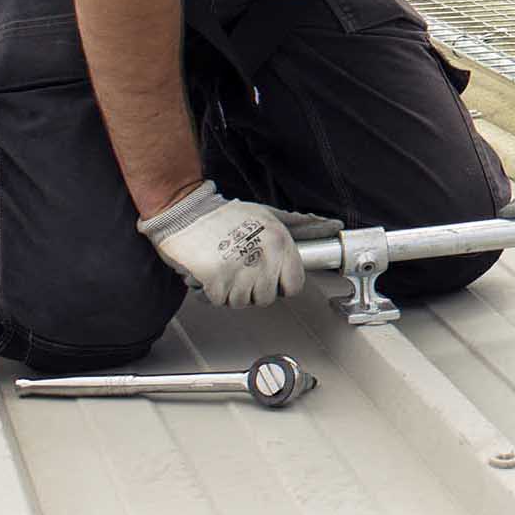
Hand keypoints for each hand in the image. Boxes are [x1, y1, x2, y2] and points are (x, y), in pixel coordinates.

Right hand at [137, 181, 342, 306]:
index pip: (294, 285)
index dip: (281, 285)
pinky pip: (219, 301)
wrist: (185, 211)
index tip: (270, 279)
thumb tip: (329, 225)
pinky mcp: (216, 280)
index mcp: (280, 243)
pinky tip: (209, 273)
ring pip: (242, 303)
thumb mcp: (268, 214)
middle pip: (266, 298)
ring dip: (231, 292)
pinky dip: (211, 293)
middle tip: (240, 271)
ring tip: (225, 269)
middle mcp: (263, 258)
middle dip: (252, 290)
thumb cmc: (225, 215)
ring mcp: (240, 271)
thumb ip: (299, 224)